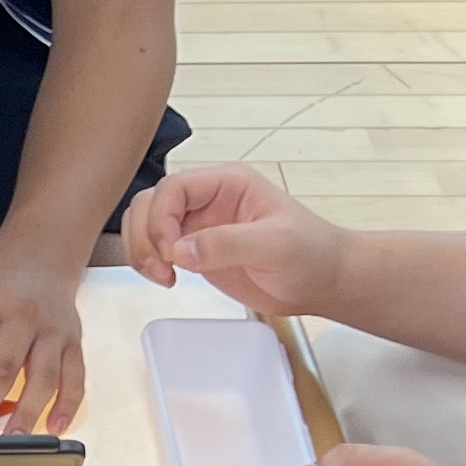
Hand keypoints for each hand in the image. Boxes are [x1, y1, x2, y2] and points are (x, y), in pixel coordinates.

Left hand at [0, 255, 85, 431]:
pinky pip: (74, 377)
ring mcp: (50, 330)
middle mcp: (21, 316)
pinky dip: (67, 405)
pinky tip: (54, 425)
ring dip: (27, 413)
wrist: (38, 257)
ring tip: (11, 439)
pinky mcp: (72, 341)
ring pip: (42, 377)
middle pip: (2, 368)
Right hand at [116, 164, 349, 320]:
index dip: (162, 219)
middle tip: (162, 268)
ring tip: (162, 276)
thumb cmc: (312, 254)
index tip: (172, 252)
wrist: (324, 282)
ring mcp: (199, 225)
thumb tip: (180, 250)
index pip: (174, 188)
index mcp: (228, 183)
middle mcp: (209, 199)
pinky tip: (167, 279)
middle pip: (150, 203)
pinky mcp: (195, 250)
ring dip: (142, 250)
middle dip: (146, 235)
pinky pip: (156, 248)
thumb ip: (226, 243)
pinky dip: (149, 263)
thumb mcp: (275, 245)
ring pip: (146, 223)